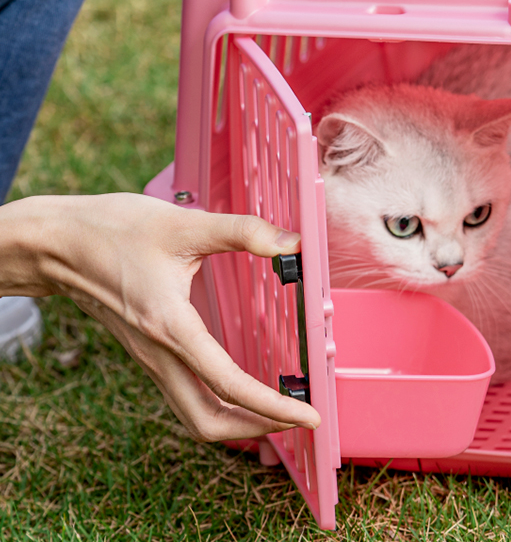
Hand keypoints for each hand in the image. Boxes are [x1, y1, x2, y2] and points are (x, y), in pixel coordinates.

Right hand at [0, 193, 320, 440]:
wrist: (58, 242)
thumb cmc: (114, 231)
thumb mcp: (183, 224)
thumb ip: (242, 232)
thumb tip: (292, 243)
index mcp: (171, 327)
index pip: (229, 385)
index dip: (273, 406)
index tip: (308, 415)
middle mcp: (159, 352)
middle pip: (208, 421)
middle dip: (257, 428)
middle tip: (297, 417)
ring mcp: (151, 355)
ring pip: (194, 412)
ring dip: (238, 420)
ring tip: (277, 407)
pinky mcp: (148, 349)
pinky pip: (185, 393)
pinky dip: (218, 401)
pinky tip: (239, 383)